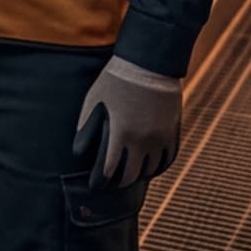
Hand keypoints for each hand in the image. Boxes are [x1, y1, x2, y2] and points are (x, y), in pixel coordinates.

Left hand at [73, 56, 182, 191]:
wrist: (149, 64)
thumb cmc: (115, 80)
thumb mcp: (94, 100)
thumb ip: (86, 127)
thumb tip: (78, 152)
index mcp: (120, 133)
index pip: (110, 169)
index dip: (101, 180)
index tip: (96, 186)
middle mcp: (142, 140)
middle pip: (131, 175)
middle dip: (119, 182)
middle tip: (111, 184)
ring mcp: (160, 138)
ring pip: (150, 170)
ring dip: (138, 175)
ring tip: (128, 176)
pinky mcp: (173, 133)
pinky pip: (167, 161)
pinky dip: (157, 168)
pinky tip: (148, 168)